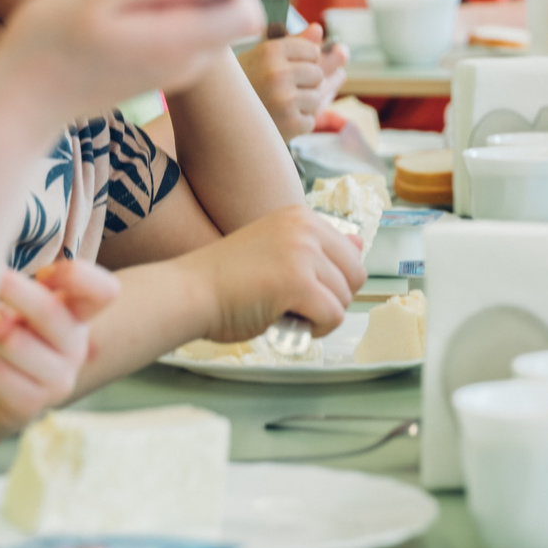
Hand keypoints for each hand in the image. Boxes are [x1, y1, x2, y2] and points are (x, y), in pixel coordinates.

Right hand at [0, 0, 263, 126]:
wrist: (21, 102)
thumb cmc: (49, 40)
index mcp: (178, 42)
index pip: (249, 13)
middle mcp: (187, 64)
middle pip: (227, 15)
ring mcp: (175, 73)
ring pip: (202, 23)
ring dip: (174, 4)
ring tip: (119, 7)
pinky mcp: (160, 75)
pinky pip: (180, 35)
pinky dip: (160, 20)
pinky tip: (116, 24)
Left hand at [0, 261, 120, 448]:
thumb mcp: (7, 305)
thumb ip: (8, 290)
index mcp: (75, 315)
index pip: (102, 292)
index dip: (76, 276)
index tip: (41, 275)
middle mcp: (74, 347)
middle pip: (50, 311)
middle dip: (12, 291)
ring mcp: (56, 380)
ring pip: (14, 341)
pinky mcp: (29, 405)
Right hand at [198, 204, 364, 342]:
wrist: (188, 291)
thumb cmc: (226, 278)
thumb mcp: (278, 250)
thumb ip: (317, 247)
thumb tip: (360, 243)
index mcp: (301, 217)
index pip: (350, 253)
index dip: (333, 281)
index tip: (303, 289)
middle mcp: (305, 228)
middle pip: (356, 274)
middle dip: (333, 298)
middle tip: (299, 306)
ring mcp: (302, 254)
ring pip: (344, 298)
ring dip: (321, 315)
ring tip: (286, 313)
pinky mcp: (298, 283)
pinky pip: (333, 316)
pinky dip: (316, 329)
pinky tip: (288, 324)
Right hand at [243, 25, 349, 139]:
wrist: (215, 119)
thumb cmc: (241, 85)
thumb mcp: (259, 57)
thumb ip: (292, 42)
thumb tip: (318, 28)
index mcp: (270, 51)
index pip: (313, 51)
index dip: (302, 61)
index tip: (284, 68)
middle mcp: (277, 73)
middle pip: (317, 74)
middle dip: (303, 84)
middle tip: (277, 90)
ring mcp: (284, 100)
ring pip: (316, 99)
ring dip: (300, 106)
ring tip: (274, 106)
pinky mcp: (289, 124)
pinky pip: (309, 121)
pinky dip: (295, 125)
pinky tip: (274, 121)